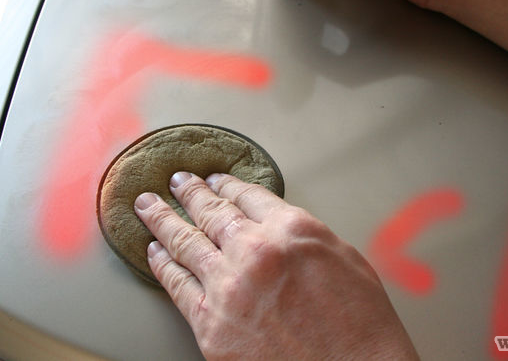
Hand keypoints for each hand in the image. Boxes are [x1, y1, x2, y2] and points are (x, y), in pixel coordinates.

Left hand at [135, 172, 418, 359]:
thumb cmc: (360, 325)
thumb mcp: (343, 257)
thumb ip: (300, 234)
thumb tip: (272, 224)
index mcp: (291, 230)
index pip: (247, 196)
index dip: (227, 185)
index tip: (217, 181)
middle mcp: (255, 252)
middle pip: (211, 211)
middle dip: (190, 192)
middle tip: (178, 181)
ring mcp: (228, 289)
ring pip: (184, 241)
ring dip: (161, 218)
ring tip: (147, 205)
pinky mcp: (211, 326)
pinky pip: (176, 285)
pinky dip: (162, 264)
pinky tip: (154, 252)